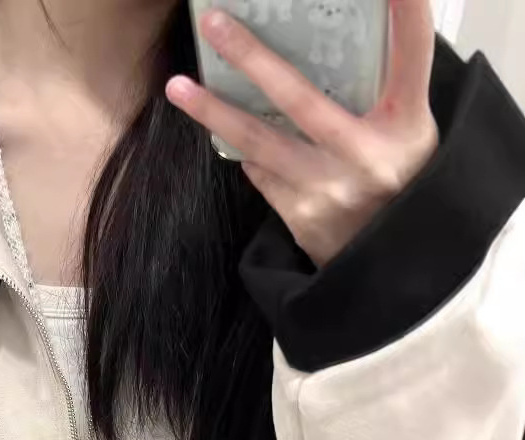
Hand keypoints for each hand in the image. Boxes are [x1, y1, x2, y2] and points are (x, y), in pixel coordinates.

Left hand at [166, 0, 438, 265]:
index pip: (411, 56)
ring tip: (177, 87)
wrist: (392, 266)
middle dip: (253, 58)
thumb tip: (354, 33)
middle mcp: (366, 155)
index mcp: (406, 124)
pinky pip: (260, 173)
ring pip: (259, 143)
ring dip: (214, 112)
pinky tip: (228, 132)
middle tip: (214, 24)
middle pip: (301, 99)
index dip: (408, 15)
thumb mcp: (411, 132)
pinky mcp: (300, 217)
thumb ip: (386, 89)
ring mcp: (328, 190)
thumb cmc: (401, 183)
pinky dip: (246, 152)